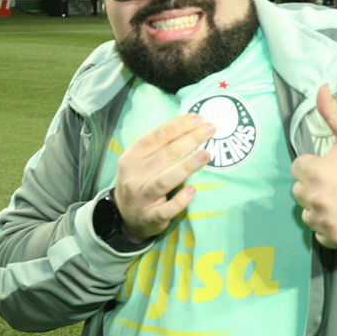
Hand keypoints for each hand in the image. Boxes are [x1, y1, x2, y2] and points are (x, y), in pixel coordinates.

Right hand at [114, 114, 213, 239]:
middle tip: (211, 129)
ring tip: (206, 155)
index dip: (177, 126)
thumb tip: (191, 126)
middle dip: (190, 140)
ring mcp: (141, 197)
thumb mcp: (141, 162)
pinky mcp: (150, 217)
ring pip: (165, 180)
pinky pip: (166, 209)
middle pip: (165, 155)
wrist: (125, 217)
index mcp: (131, 157)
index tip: (198, 118)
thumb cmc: (140, 182)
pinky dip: (180, 200)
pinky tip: (193, 190)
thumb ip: (159, 147)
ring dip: (186, 166)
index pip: (155, 137)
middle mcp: (134, 176)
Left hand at [291, 85, 336, 248]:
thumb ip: (332, 113)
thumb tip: (319, 87)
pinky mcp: (335, 238)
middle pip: (299, 191)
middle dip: (314, 186)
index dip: (313, 165)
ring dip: (319, 208)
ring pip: (307, 214)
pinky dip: (328, 227)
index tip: (330, 167)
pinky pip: (319, 233)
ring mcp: (326, 222)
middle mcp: (317, 199)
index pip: (298, 168)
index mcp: (317, 173)